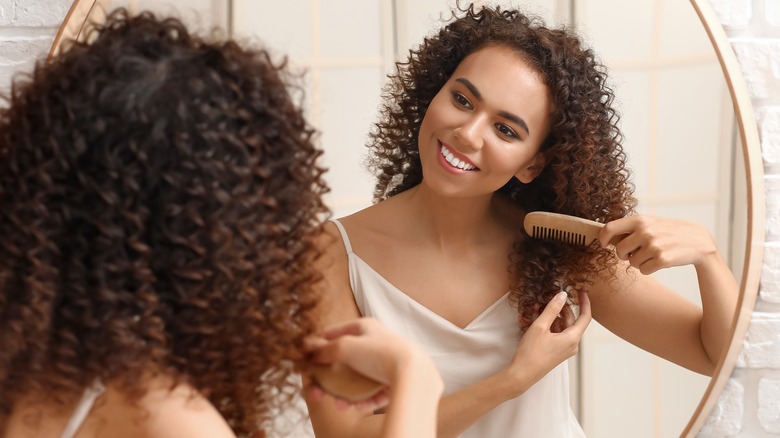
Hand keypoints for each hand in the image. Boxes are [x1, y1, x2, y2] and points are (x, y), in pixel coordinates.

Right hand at [306, 317, 441, 411]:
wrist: (413, 373)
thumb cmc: (379, 353)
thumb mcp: (344, 347)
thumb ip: (324, 349)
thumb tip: (308, 349)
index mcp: (365, 327)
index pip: (336, 332)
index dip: (320, 345)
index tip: (306, 359)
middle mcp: (376, 343)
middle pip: (346, 361)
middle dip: (330, 379)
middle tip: (317, 392)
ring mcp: (386, 362)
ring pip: (359, 379)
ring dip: (346, 394)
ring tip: (340, 405)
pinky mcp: (395, 381)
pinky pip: (374, 392)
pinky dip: (364, 400)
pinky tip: (357, 407)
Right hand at [507, 291, 590, 392]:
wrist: (522, 374)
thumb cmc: (531, 352)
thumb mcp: (540, 326)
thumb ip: (552, 309)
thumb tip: (563, 295)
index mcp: (572, 338)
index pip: (585, 316)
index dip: (584, 302)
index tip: (581, 291)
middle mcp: (572, 345)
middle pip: (570, 320)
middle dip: (559, 309)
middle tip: (547, 299)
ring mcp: (565, 349)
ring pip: (561, 327)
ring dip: (550, 317)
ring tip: (534, 309)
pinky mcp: (557, 352)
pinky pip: (556, 334)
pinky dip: (547, 326)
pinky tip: (532, 320)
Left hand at [598, 215, 718, 274]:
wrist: (699, 241)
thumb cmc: (670, 232)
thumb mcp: (651, 222)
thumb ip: (630, 227)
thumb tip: (606, 237)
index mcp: (640, 219)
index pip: (609, 228)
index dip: (603, 238)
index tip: (603, 244)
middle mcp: (645, 231)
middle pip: (619, 251)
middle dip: (625, 255)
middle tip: (637, 252)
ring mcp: (653, 245)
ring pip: (631, 263)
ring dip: (640, 262)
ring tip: (653, 254)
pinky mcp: (662, 259)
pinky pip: (643, 270)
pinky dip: (649, 269)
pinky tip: (660, 261)